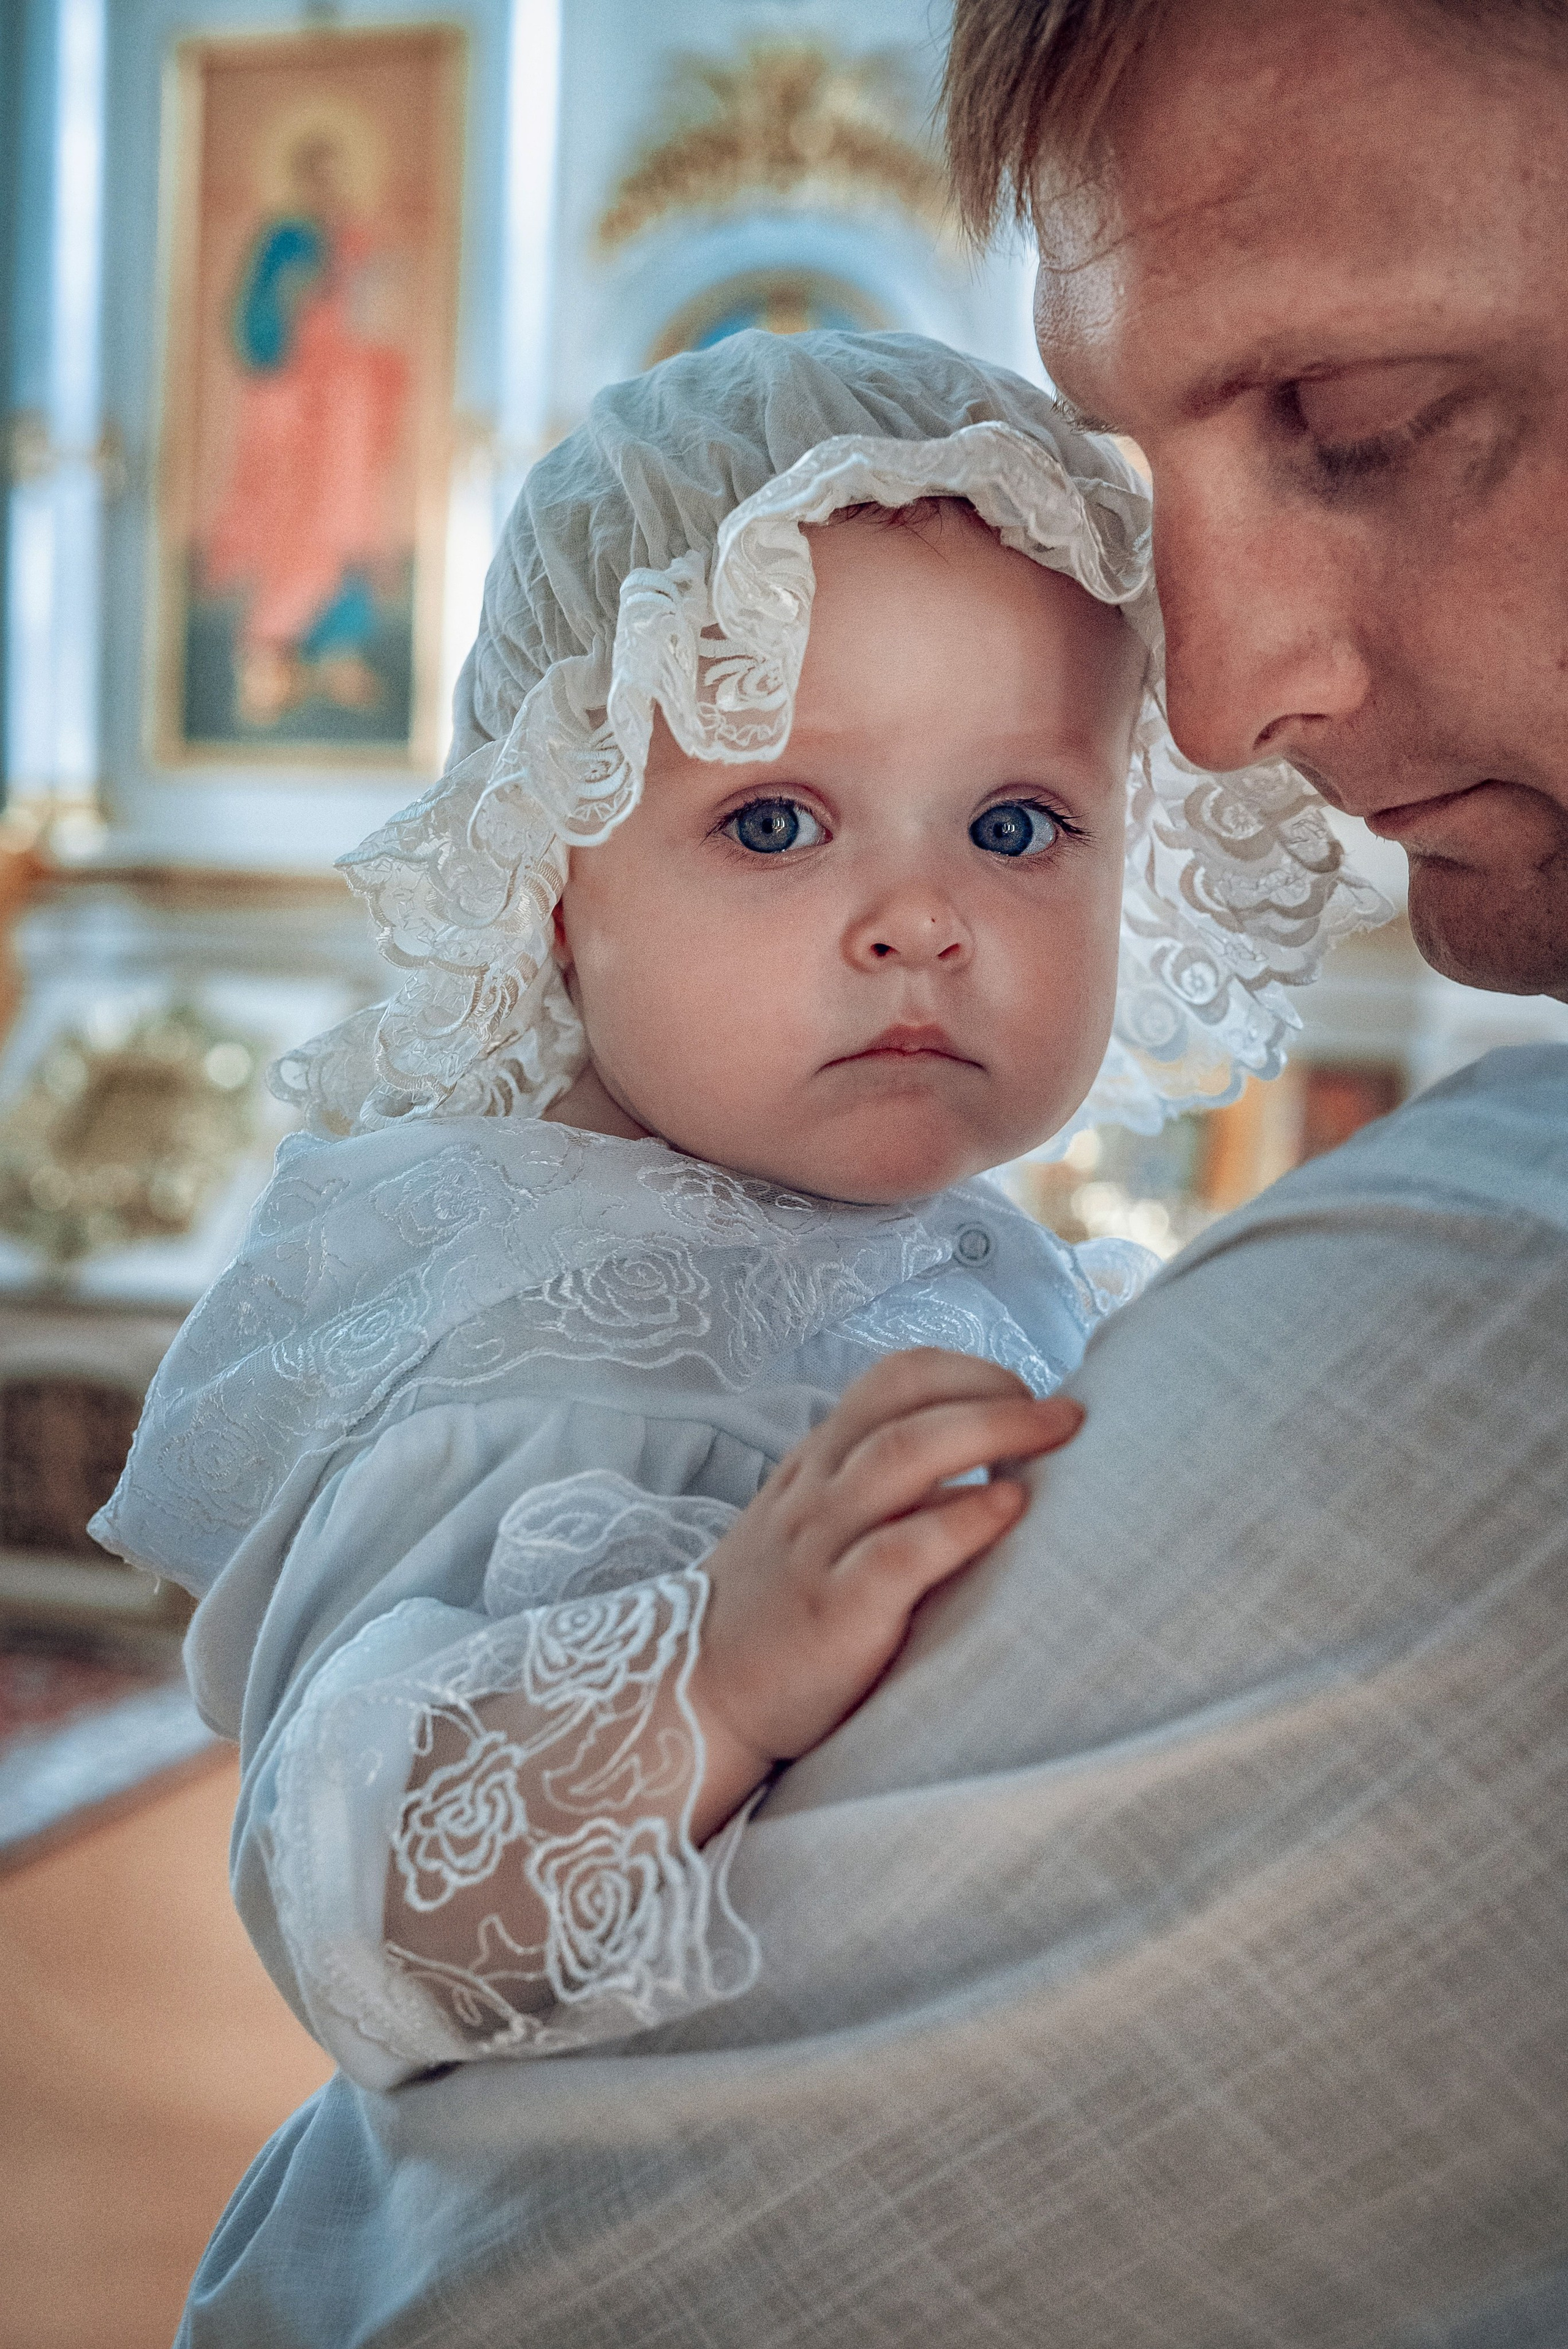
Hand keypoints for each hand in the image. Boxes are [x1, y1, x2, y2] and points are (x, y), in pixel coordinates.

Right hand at [687, 1349, 1082, 1838]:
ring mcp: (822, 1546)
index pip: (893, 1379)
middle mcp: (819, 1490)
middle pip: (907, 1402)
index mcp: (818, 1463)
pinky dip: (962, 1520)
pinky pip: (901, 1549)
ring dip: (992, 1431)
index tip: (1025, 1395)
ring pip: (903, 1454)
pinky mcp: (835, 1610)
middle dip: (996, 1391)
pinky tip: (1007, 1510)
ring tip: (1056, 1437)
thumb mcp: (817, 1529)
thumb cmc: (780, 1614)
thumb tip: (995, 1471)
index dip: (968, 1372)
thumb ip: (883, 1494)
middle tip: (1066, 1414)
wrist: (695, 1697)